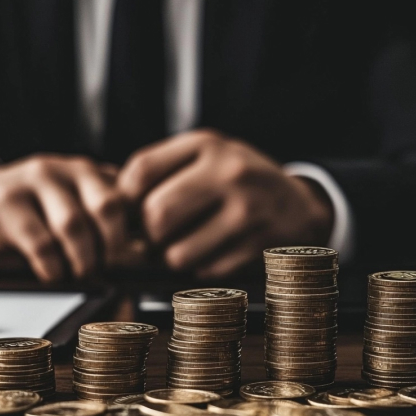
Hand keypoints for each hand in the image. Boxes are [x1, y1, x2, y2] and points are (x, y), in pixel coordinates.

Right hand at [0, 155, 127, 281]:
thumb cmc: (35, 211)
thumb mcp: (73, 206)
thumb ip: (104, 222)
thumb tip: (140, 254)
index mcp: (89, 171)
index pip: (126, 198)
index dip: (137, 233)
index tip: (139, 260)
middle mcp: (65, 170)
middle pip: (107, 207)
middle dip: (115, 247)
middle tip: (111, 270)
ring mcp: (33, 183)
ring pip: (74, 225)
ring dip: (83, 260)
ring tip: (81, 274)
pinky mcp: (6, 204)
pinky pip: (40, 242)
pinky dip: (53, 267)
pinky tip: (53, 273)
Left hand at [118, 129, 333, 277]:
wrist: (300, 206)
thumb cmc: (239, 183)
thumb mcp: (205, 158)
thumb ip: (161, 174)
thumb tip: (115, 212)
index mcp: (207, 145)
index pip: (141, 171)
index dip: (124, 200)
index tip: (129, 215)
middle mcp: (229, 172)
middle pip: (155, 216)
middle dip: (148, 236)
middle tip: (156, 239)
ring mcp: (248, 210)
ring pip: (177, 253)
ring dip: (174, 258)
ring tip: (188, 245)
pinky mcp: (260, 245)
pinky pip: (206, 271)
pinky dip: (202, 268)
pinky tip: (216, 252)